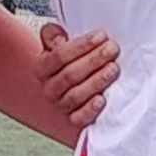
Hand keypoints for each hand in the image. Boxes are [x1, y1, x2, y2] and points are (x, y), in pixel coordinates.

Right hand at [35, 20, 119, 135]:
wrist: (79, 83)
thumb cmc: (72, 61)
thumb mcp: (61, 43)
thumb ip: (54, 35)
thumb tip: (58, 37)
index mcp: (43, 67)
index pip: (59, 55)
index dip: (81, 45)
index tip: (100, 36)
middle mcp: (50, 88)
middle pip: (69, 75)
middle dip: (93, 60)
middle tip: (111, 50)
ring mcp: (62, 105)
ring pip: (76, 96)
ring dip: (96, 82)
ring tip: (112, 70)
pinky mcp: (75, 120)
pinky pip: (79, 118)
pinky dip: (90, 110)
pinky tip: (102, 100)